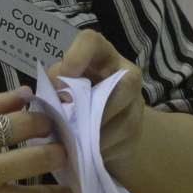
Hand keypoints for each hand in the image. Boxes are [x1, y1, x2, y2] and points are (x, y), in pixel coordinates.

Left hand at [45, 30, 146, 175]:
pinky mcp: (137, 129)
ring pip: (123, 120)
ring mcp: (136, 102)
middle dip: (93, 106)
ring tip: (72, 141)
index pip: (91, 41)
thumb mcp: (62, 81)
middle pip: (122, 85)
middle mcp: (125, 72)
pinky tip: (84, 150)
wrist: (104, 118)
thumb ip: (56, 81)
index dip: (76, 57)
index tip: (62, 79)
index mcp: (101, 54)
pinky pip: (121, 141)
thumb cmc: (76, 92)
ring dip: (95, 134)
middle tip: (69, 119)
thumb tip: (55, 95)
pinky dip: (99, 148)